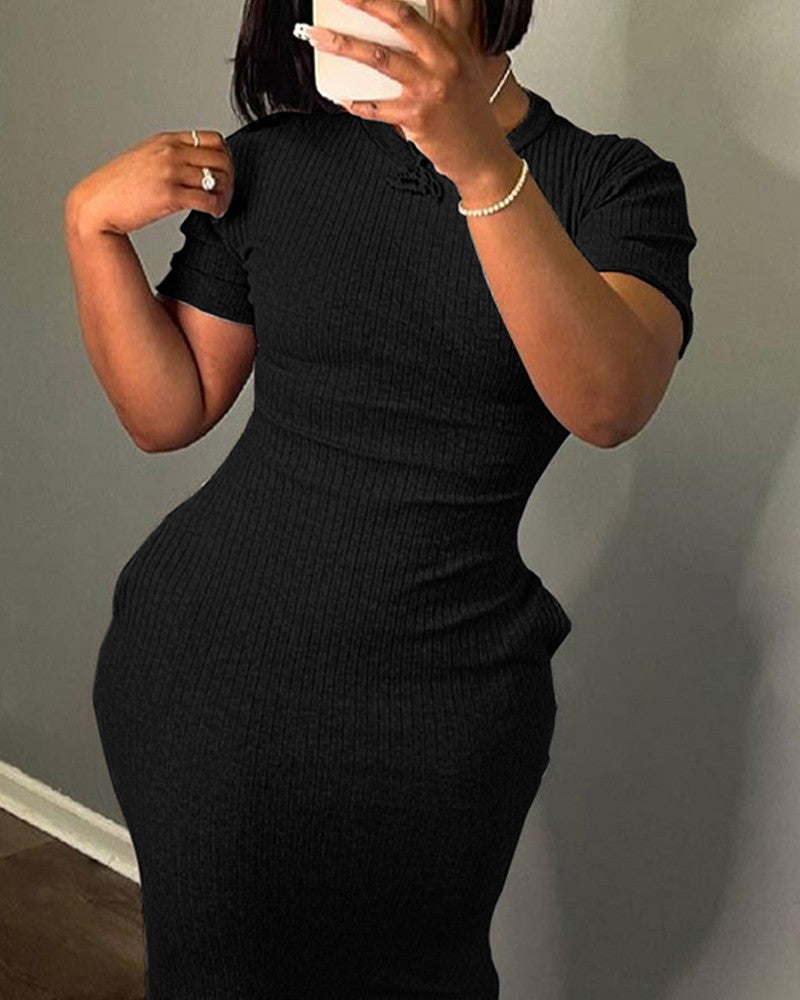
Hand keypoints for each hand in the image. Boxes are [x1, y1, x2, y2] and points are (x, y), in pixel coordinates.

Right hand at [64, 130, 234, 236]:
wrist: (96, 205)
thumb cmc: (118, 188)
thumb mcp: (144, 160)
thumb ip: (169, 158)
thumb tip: (194, 168)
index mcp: (166, 140)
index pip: (213, 139)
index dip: (225, 158)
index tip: (223, 174)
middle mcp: (170, 151)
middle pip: (222, 158)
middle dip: (230, 177)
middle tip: (226, 193)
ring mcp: (170, 172)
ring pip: (219, 178)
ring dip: (226, 194)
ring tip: (220, 205)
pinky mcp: (170, 195)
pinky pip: (209, 199)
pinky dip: (218, 208)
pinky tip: (214, 214)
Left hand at [300, 0, 508, 188]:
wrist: (482, 156)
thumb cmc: (469, 113)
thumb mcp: (464, 66)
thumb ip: (442, 38)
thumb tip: (402, 21)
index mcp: (455, 41)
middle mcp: (444, 59)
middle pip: (401, 17)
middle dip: (366, 1)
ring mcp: (430, 87)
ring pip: (379, 57)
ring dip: (343, 45)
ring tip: (318, 37)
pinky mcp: (417, 117)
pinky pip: (376, 107)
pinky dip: (355, 102)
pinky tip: (340, 96)